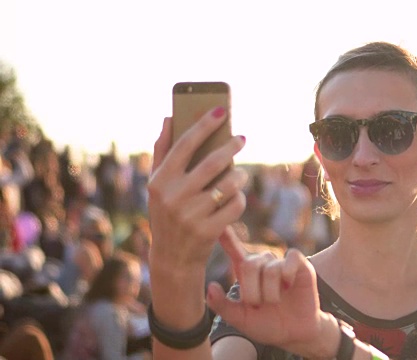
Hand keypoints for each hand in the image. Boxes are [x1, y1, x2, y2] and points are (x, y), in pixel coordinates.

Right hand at [147, 108, 247, 270]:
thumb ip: (162, 151)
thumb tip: (169, 117)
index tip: (222, 110)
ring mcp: (191, 215)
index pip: (184, 145)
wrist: (172, 257)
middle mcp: (174, 197)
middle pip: (212, 163)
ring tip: (239, 173)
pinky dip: (239, 198)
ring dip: (239, 175)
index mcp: (159, 181)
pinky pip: (235, 205)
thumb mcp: (158, 185)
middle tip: (242, 138)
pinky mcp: (209, 231)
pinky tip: (235, 198)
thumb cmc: (167, 212)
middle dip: (231, 147)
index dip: (204, 125)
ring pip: (229, 184)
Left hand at [207, 229, 338, 358]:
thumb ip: (223, 306)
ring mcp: (282, 263)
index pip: (235, 250)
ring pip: (270, 268)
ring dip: (270, 292)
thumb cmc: (267, 325)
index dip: (227, 237)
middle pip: (250, 265)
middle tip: (258, 305)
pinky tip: (288, 286)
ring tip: (275, 302)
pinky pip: (291, 258)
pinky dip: (287, 273)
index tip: (219, 225)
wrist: (294, 334)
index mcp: (246, 273)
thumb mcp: (240, 320)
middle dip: (252, 290)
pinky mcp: (301, 265)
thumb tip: (210, 286)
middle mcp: (263, 264)